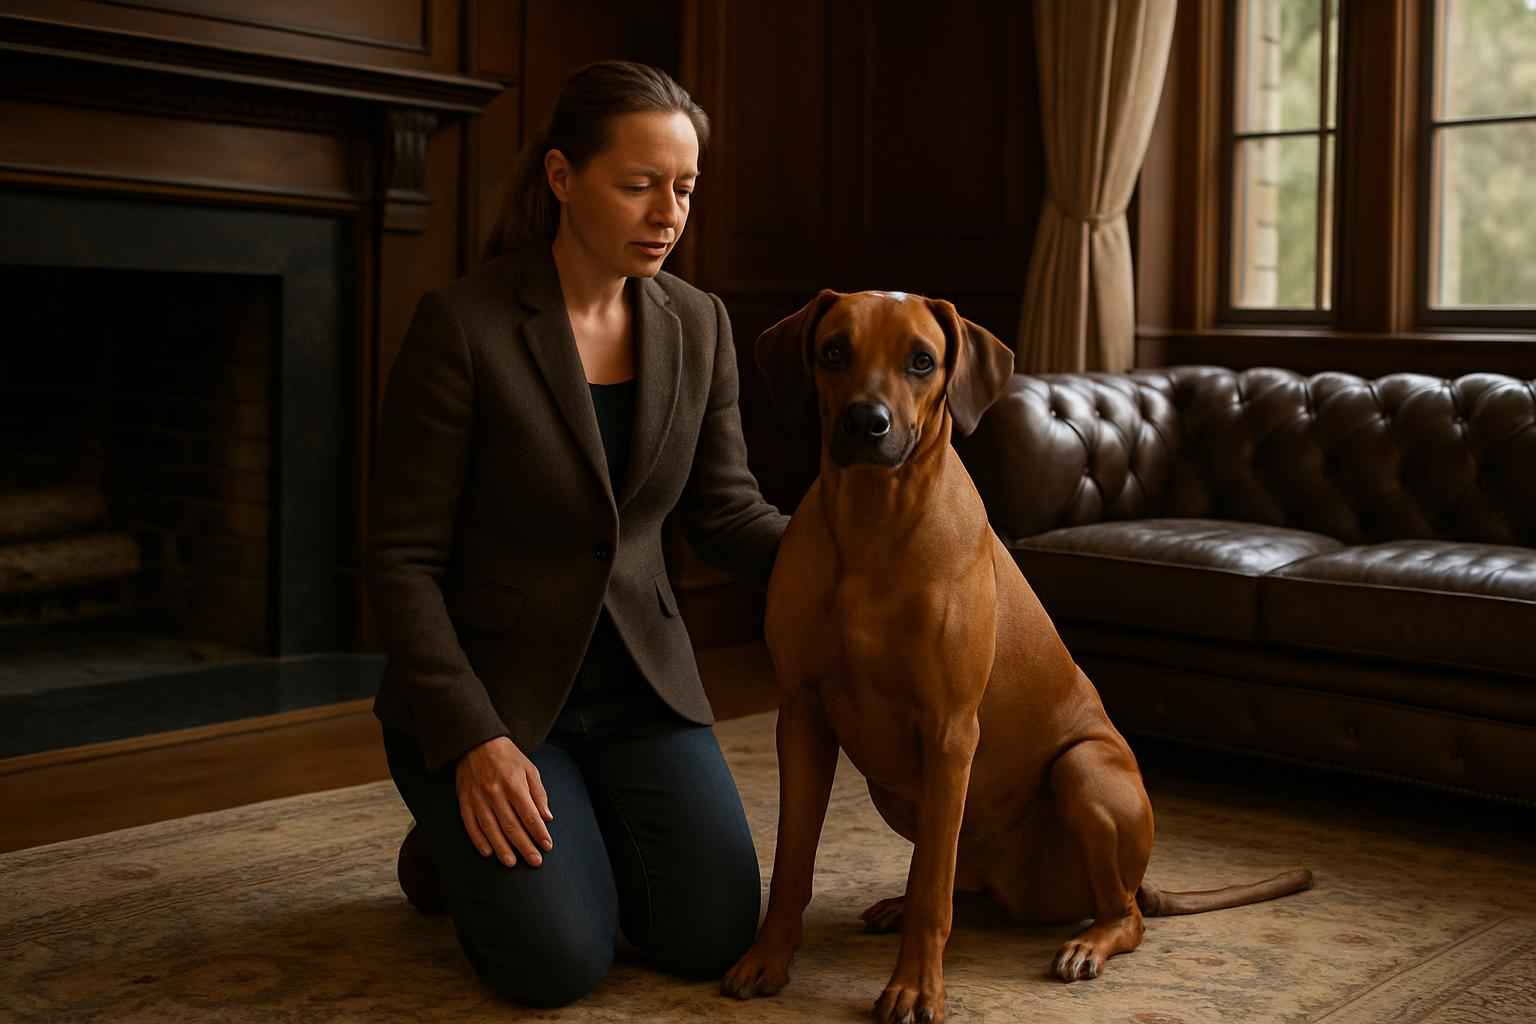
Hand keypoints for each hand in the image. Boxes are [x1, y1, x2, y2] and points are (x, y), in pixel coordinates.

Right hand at [455, 736, 553, 867]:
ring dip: (502, 848)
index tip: (547, 845)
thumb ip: (539, 794)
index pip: (529, 815)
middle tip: (535, 861)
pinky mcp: (465, 801)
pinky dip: (479, 840)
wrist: (476, 742)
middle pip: (512, 826)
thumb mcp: (529, 769)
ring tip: (512, 863)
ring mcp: (478, 798)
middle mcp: (495, 793)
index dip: (539, 832)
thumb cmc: (507, 756)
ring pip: (491, 829)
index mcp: (514, 784)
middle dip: (525, 846)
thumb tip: (547, 817)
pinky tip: (487, 852)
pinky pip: (471, 825)